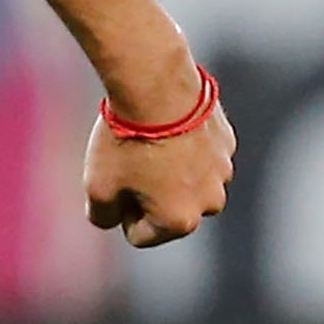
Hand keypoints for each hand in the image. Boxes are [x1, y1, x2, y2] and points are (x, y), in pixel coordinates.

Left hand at [84, 90, 232, 249]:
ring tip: (149, 141)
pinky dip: (184, 146)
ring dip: (169, 171)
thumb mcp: (97, 187)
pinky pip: (199, 154)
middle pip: (168, 210)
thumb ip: (102, 216)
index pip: (139, 235)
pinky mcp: (226, 143)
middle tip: (130, 161)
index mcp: (179, 222)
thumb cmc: (125, 141)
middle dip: (148, 193)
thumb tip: (111, 219)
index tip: (114, 181)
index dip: (119, 210)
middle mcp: (209, 203)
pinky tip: (167, 125)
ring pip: (186, 182)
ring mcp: (223, 171)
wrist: (156, 88)